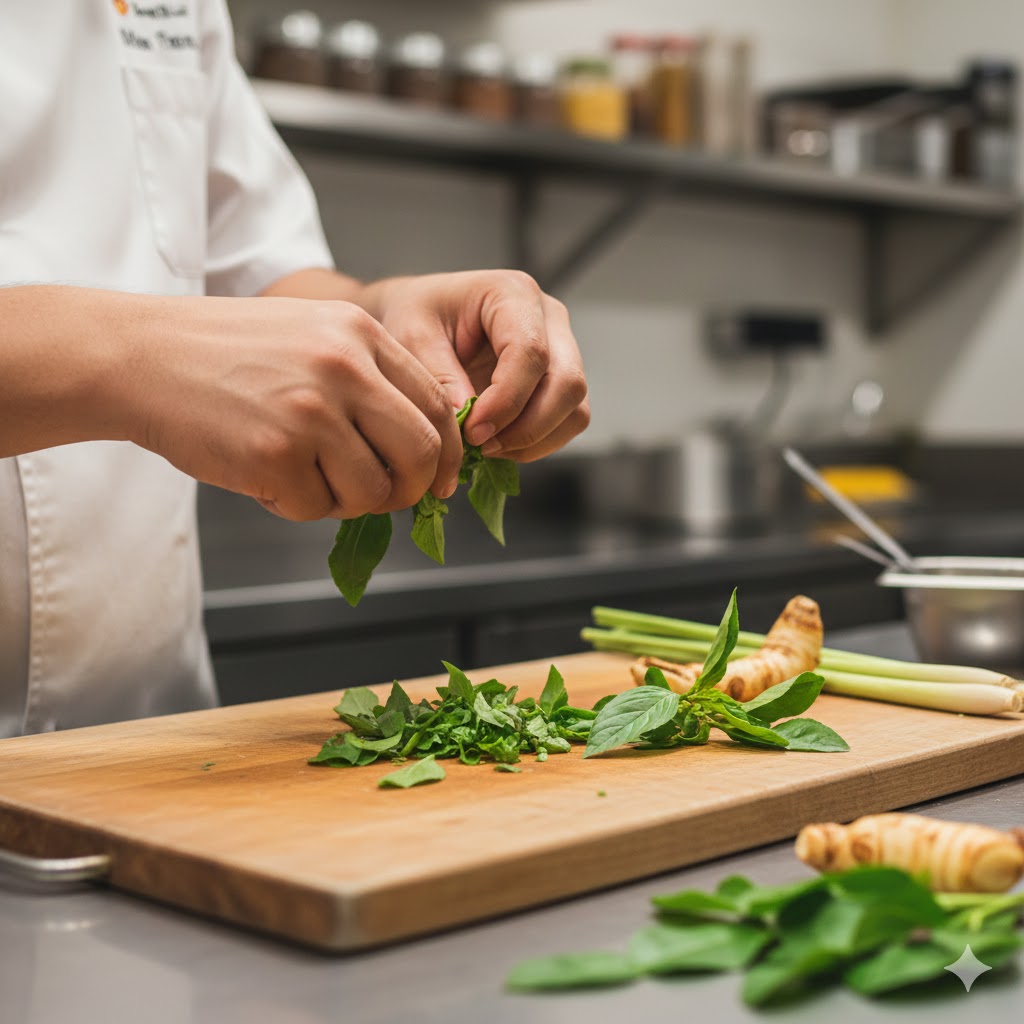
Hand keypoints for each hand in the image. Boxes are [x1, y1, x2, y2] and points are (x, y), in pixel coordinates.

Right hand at [123, 294, 462, 520]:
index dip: (445, 453)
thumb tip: (423, 450)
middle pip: (422, 452)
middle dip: (414, 489)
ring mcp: (309, 412)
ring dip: (349, 502)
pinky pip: (317, 509)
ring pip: (374, 491)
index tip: (437, 480)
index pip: (436, 404)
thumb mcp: (312, 337)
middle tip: (388, 498)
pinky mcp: (274, 455)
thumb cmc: (227, 353)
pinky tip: (266, 477)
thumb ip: (370, 381)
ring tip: (310, 479)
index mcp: (360, 333)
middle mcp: (343, 368)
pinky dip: (297, 506)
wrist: (140, 356)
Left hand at [361, 270, 589, 460]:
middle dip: (527, 427)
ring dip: (536, 440)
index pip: (530, 352)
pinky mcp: (559, 381)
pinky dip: (538, 443)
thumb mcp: (412, 338)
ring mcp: (562, 350)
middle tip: (481, 446)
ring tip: (488, 448)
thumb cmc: (417, 317)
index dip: (506, 400)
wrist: (425, 319)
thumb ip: (438, 376)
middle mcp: (550, 319)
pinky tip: (499, 443)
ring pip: (575, 409)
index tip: (472, 431)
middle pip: (567, 383)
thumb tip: (466, 420)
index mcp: (514, 294)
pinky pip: (568, 421)